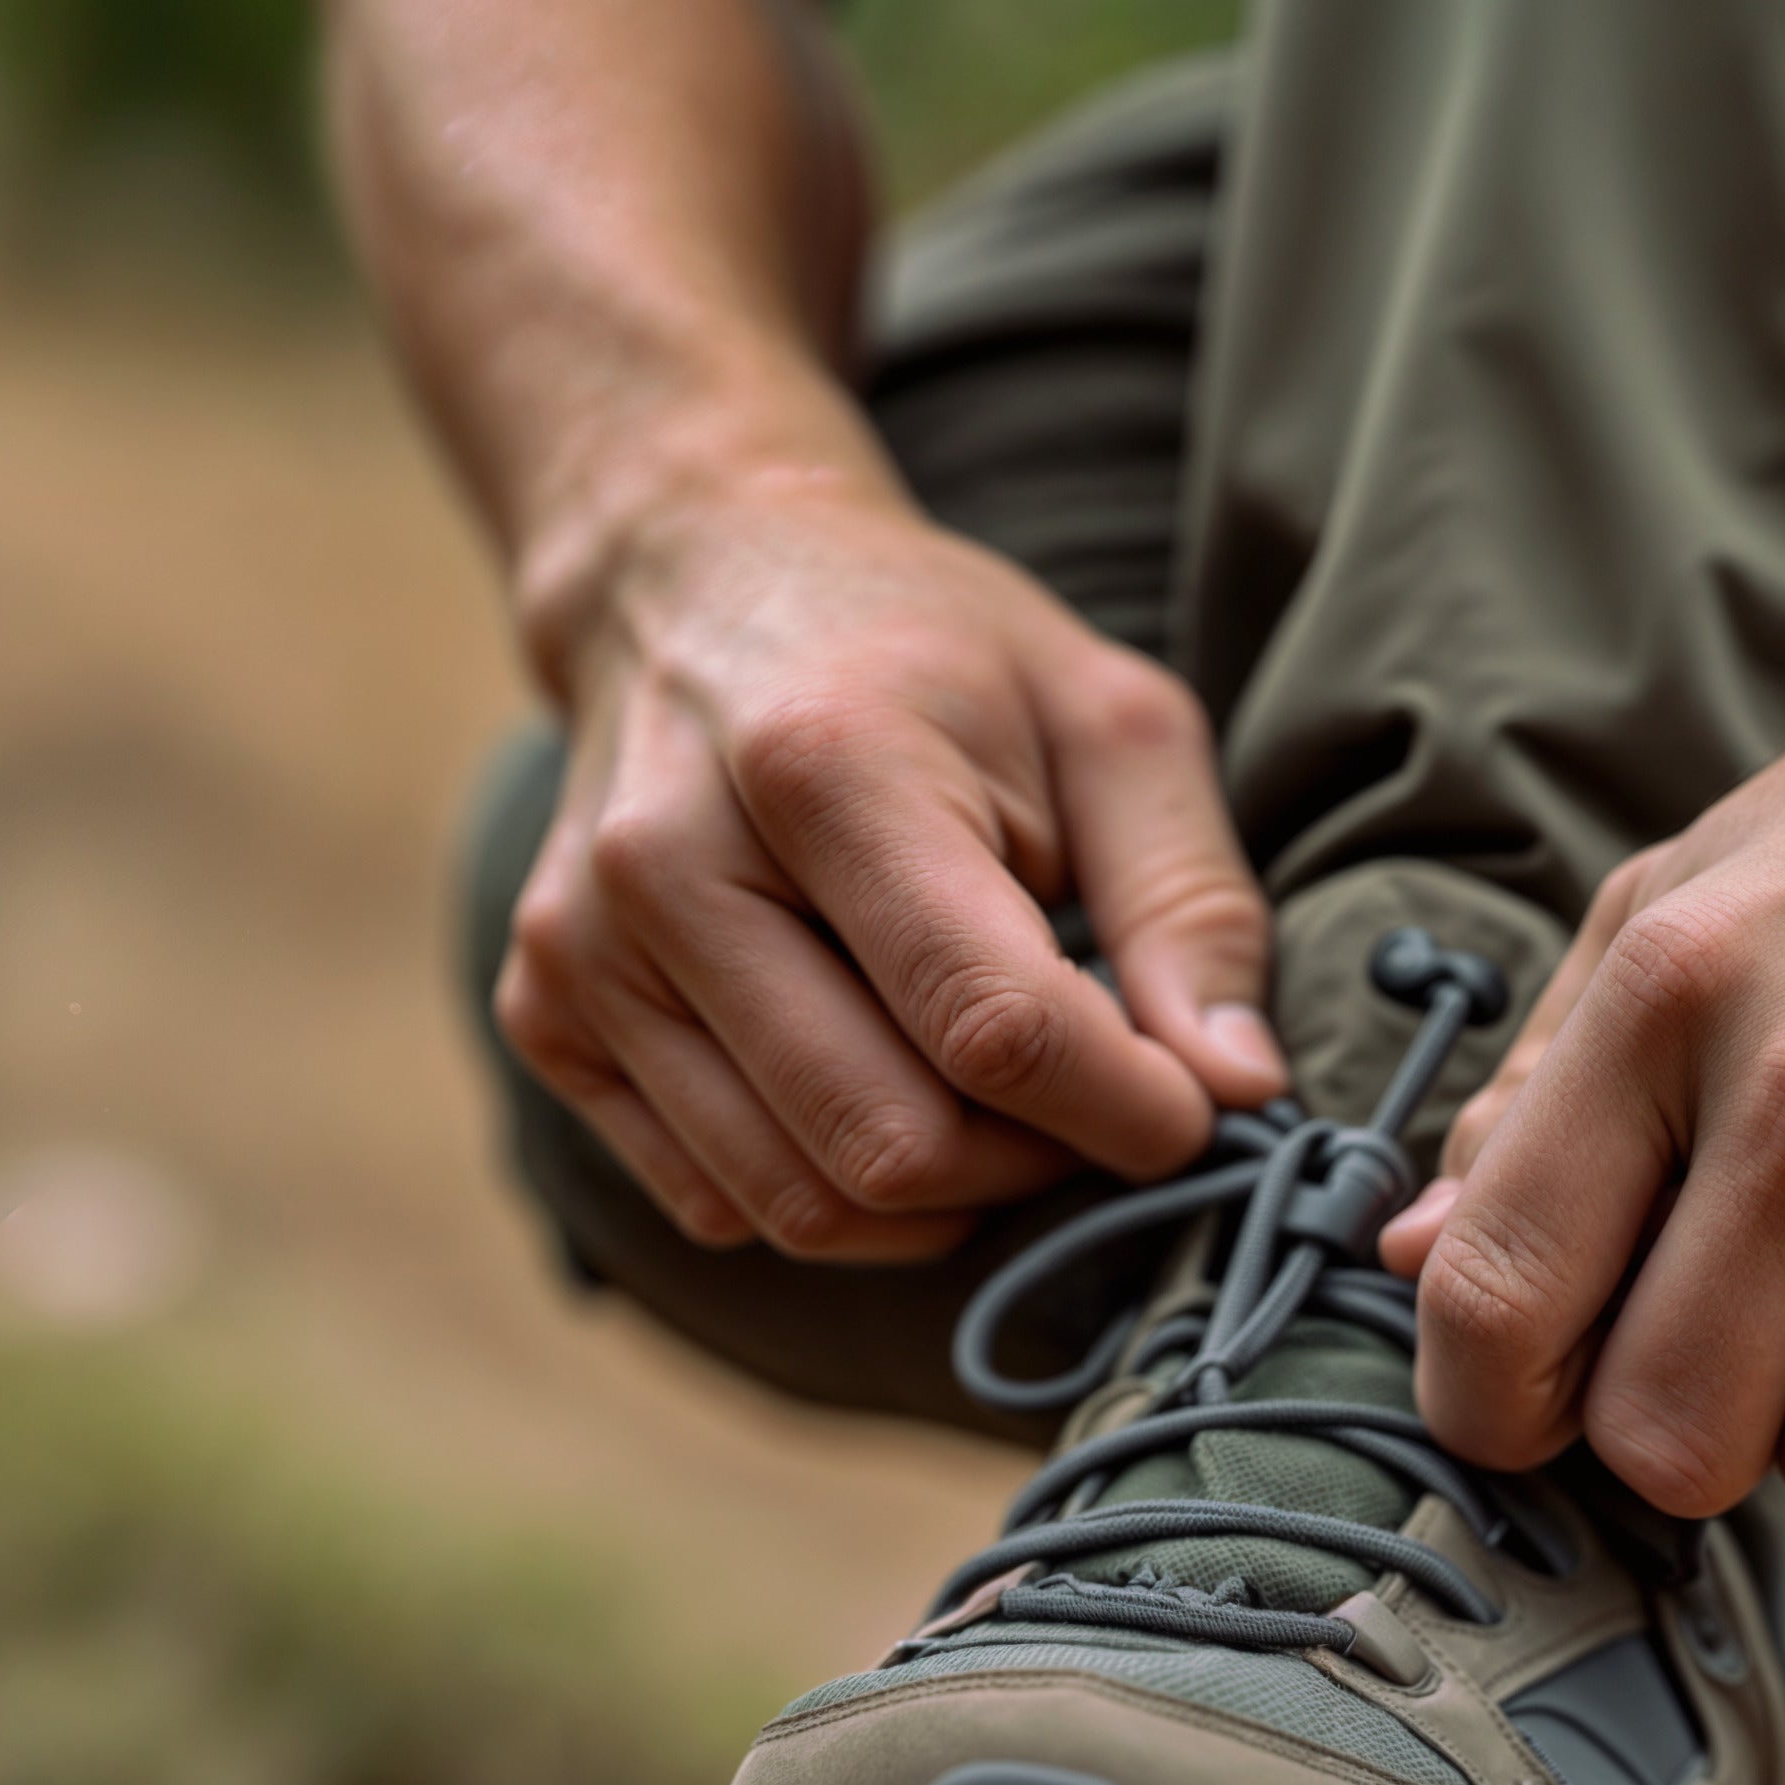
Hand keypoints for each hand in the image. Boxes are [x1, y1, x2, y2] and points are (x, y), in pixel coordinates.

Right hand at [502, 451, 1284, 1258]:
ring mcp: (584, 951)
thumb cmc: (930, 655)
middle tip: (1101, 1095)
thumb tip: (1238, 1089)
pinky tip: (886, 1081)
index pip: (986, 1023)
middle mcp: (670, 867)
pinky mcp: (546, 1012)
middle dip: (1034, 1161)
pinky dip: (829, 1186)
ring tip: (1005, 1093)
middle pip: (888, 1142)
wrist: (697, 581)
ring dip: (941, 1194)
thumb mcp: (1107, 719)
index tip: (1192, 1110)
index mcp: (825, 765)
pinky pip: (713, 1199)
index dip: (1118, 1105)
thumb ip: (1189, 901)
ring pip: (798, 1203)